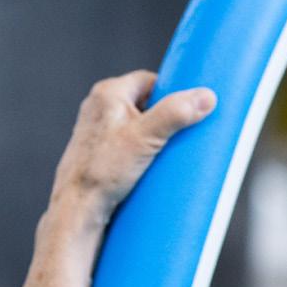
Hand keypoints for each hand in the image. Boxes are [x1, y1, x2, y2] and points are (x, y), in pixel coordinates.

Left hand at [48, 71, 215, 227]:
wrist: (79, 206)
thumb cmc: (103, 171)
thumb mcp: (146, 139)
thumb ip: (175, 114)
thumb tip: (206, 97)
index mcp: (108, 93)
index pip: (150, 81)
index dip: (172, 94)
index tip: (187, 111)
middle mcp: (100, 107)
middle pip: (146, 103)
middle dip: (166, 118)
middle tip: (181, 135)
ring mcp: (99, 129)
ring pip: (138, 124)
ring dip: (156, 136)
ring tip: (168, 153)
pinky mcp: (101, 150)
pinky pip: (129, 142)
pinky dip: (144, 150)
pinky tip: (153, 164)